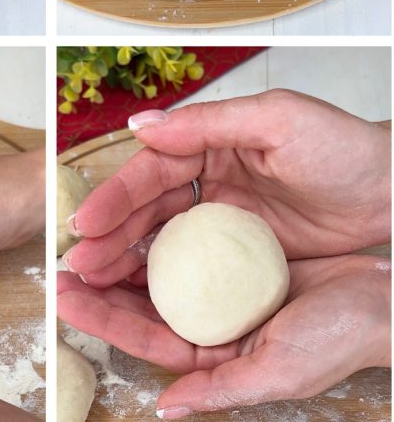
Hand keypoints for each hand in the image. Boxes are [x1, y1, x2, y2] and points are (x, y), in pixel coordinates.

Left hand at [58, 254, 390, 415]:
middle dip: (97, 285)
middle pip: (139, 302)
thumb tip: (166, 408)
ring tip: (81, 238)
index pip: (143, 335)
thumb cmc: (338, 339)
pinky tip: (131, 216)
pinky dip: (157, 233)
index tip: (63, 296)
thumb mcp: (278, 371)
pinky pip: (185, 243)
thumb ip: (221, 390)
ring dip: (119, 256)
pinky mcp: (232, 256)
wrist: (385, 298)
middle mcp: (209, 322)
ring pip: (155, 271)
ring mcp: (218, 289)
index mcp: (212, 355)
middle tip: (57, 262)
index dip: (101, 318)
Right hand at [63, 89, 390, 287]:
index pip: (150, 173)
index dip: (113, 198)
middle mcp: (209, 185)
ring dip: (124, 264)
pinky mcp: (242, 261)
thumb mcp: (277, 121)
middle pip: (146, 213)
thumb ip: (206, 123)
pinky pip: (191, 273)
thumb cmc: (345, 148)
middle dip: (108, 238)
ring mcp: (224, 225)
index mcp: (210, 147)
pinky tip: (135, 300)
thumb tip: (139, 126)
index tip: (83, 224)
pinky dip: (160, 285)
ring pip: (160, 244)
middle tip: (77, 266)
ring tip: (90, 288)